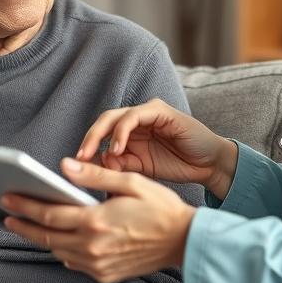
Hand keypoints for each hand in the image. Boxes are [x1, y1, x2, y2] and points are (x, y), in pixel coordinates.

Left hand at [2, 158, 196, 282]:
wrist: (185, 241)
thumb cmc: (160, 207)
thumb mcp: (130, 182)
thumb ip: (93, 176)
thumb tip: (63, 166)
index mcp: (96, 221)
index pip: (50, 213)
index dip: (25, 205)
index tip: (8, 197)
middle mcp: (92, 247)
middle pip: (47, 236)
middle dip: (24, 224)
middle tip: (7, 214)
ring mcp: (98, 265)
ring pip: (58, 252)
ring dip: (41, 238)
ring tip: (28, 225)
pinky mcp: (104, 276)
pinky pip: (74, 263)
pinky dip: (62, 250)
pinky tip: (58, 239)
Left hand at [78, 98, 238, 199]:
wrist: (208, 164)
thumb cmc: (176, 166)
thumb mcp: (140, 172)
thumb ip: (117, 168)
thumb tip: (90, 170)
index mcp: (128, 134)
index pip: (99, 136)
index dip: (85, 150)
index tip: (72, 169)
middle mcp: (135, 120)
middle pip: (102, 123)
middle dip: (87, 140)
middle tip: (75, 159)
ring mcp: (147, 113)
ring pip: (113, 116)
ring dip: (99, 135)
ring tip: (92, 154)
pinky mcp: (160, 110)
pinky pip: (134, 116)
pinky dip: (122, 131)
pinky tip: (117, 148)